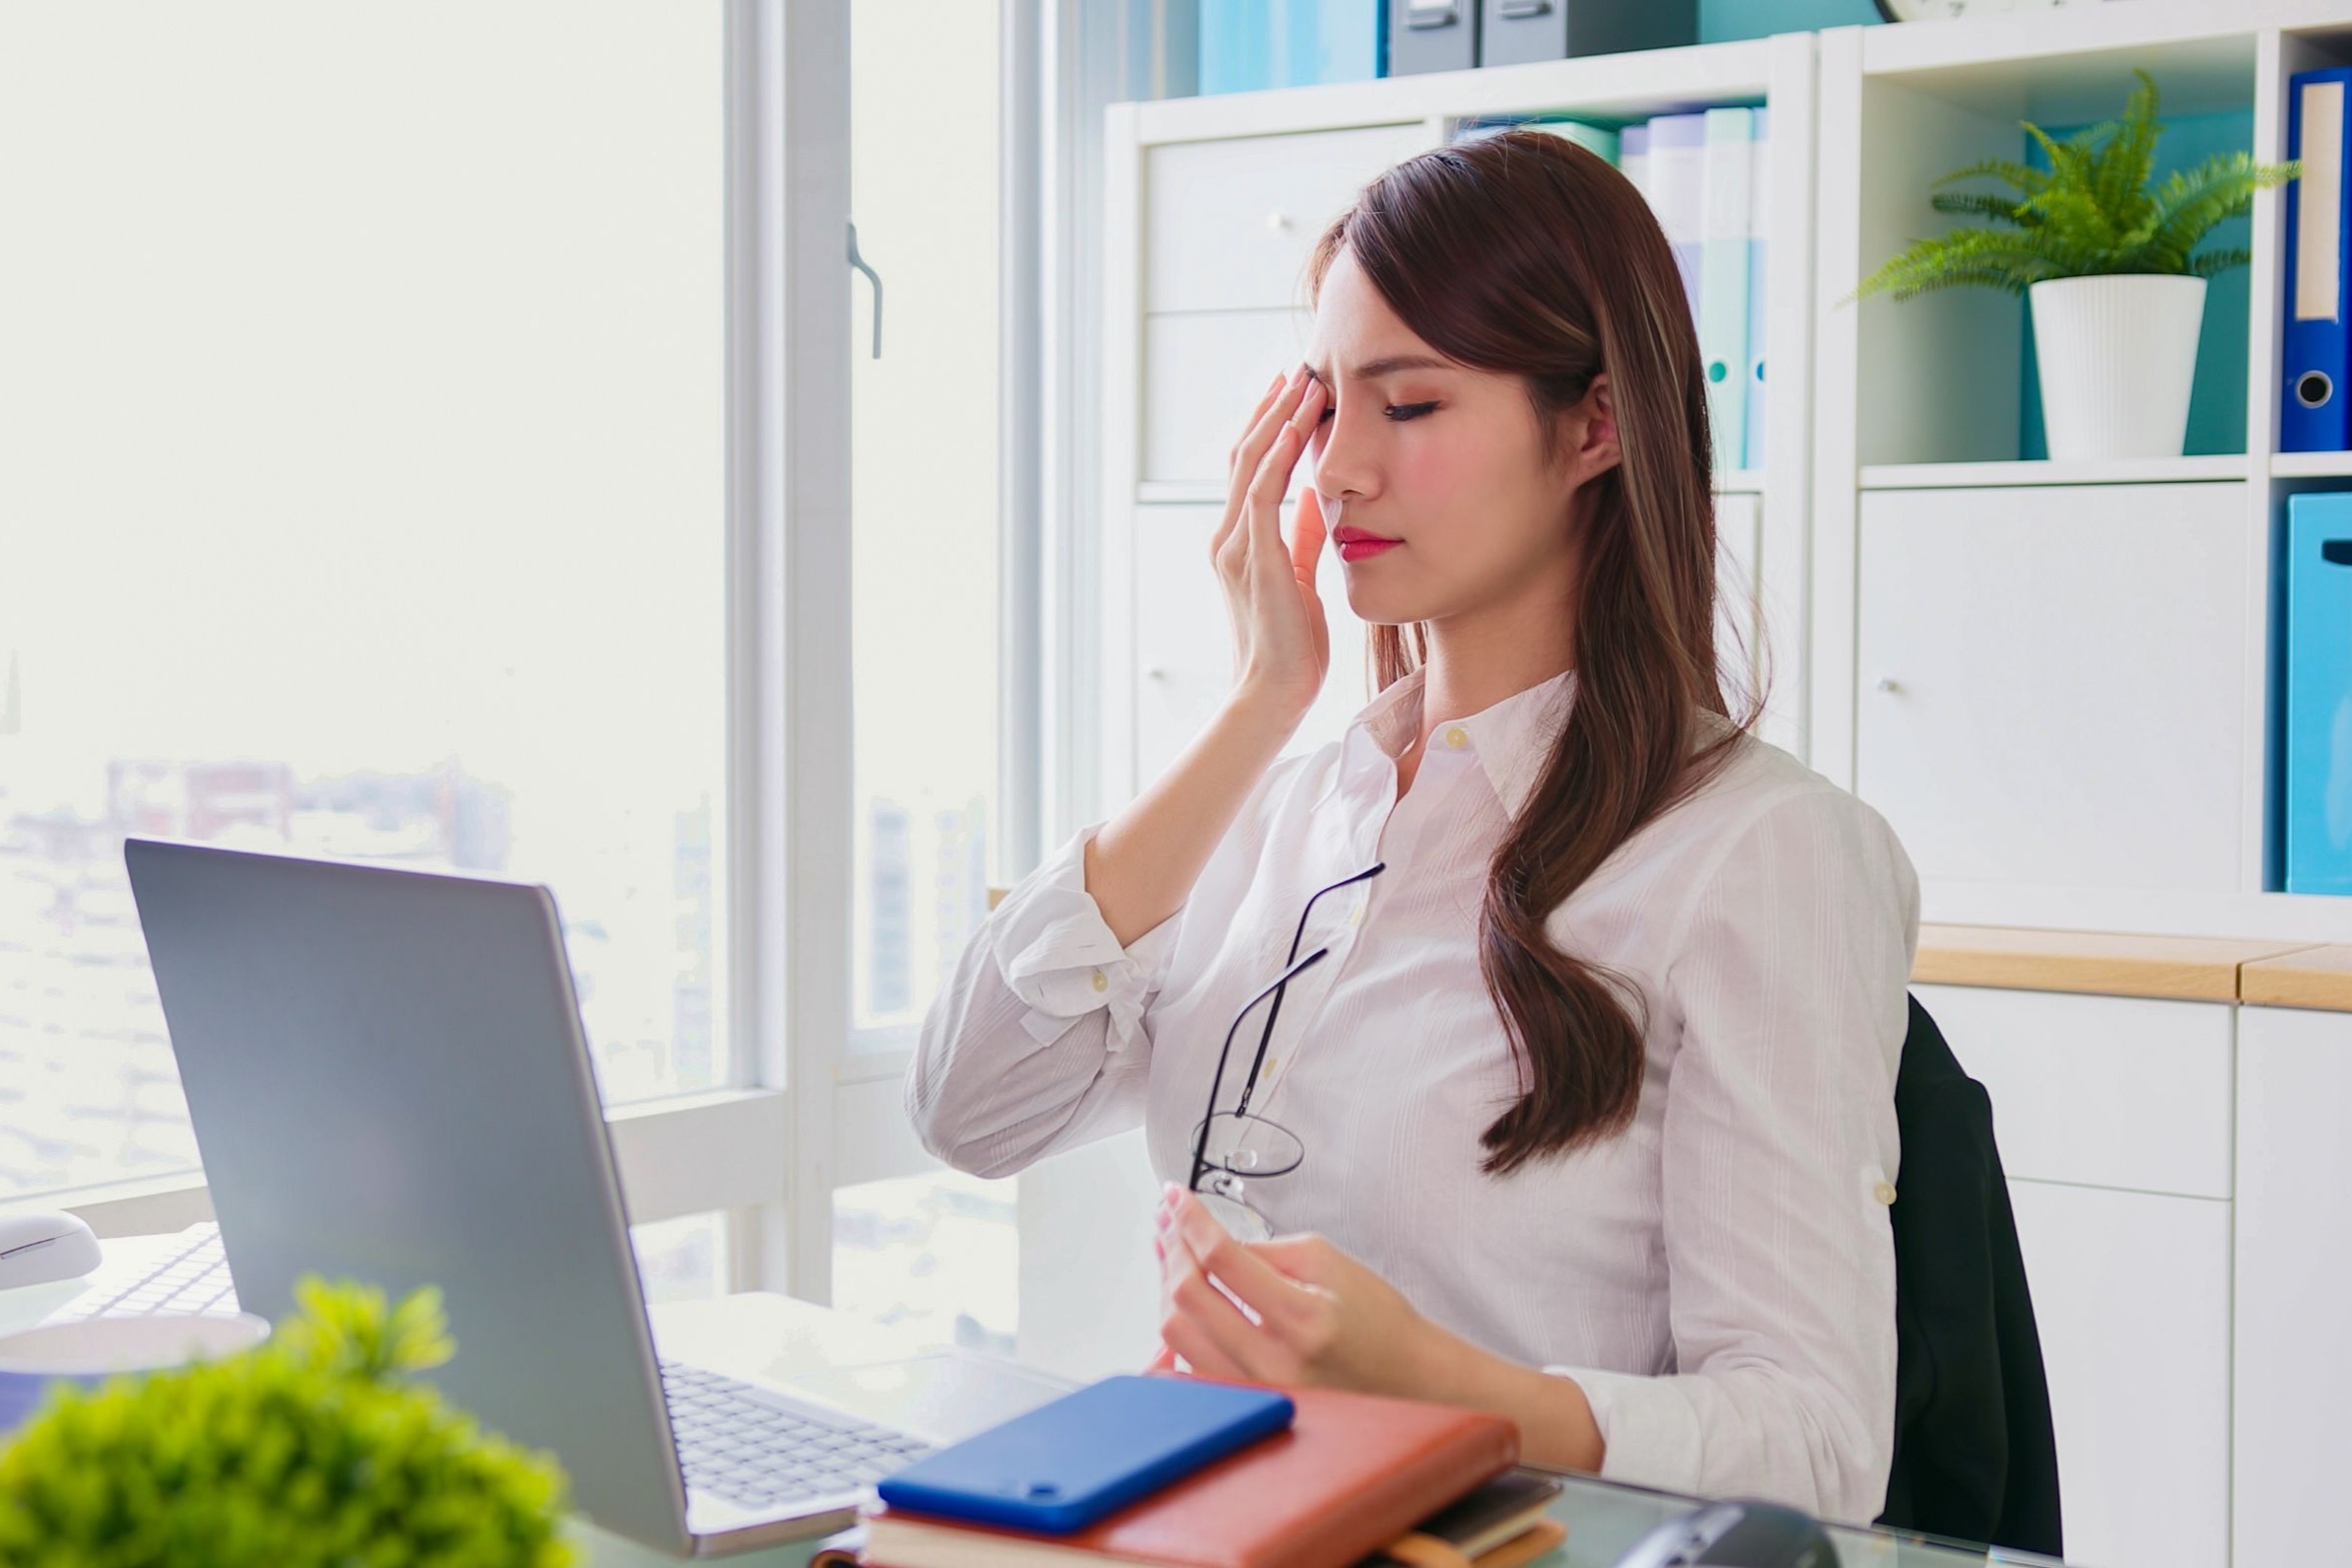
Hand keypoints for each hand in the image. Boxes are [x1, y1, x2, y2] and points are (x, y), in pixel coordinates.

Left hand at [1146, 1185, 1439, 1397]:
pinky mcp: (1247, 1404)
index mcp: (1302, 1317)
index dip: (1191, 1221)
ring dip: (1166, 1285)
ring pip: (1177, 1335)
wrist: (1405, 1378)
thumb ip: (1262, 1250)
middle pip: (1189, 1298)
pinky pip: (1187, 1364)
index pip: (1223, 1258)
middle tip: (1169, 1221)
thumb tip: (1205, 1239)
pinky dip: (1178, 1325)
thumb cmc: (1377, 1319)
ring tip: (1171, 1251)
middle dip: (1172, 1248)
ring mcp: (1258, 1390)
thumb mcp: (1327, 1261)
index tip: (1174, 1198)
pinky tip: (1178, 1299)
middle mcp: (1275, 1362)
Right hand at [1213, 367, 1331, 721]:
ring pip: (1250, 463)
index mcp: (1236, 545)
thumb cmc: (1291, 650)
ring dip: (1279, 418)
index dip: (1269, 429)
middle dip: (1272, 410)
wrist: (1272, 696)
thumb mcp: (1301, 581)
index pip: (1248, 472)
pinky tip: (1302, 422)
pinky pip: (1264, 489)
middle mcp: (1226, 539)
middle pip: (1242, 456)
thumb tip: (1318, 502)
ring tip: (1305, 381)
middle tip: (1297, 370)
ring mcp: (1235, 546)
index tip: (1293, 394)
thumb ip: (1304, 539)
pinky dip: (1281, 450)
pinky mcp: (1254, 557)